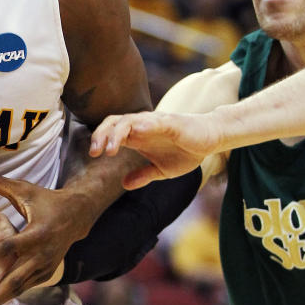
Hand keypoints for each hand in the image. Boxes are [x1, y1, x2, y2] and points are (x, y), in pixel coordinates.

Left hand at [0, 166, 74, 304]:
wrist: (77, 215)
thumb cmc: (45, 200)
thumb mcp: (22, 190)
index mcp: (35, 233)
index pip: (9, 247)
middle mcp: (42, 254)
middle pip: (14, 279)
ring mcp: (47, 266)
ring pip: (20, 288)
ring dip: (0, 301)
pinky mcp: (48, 273)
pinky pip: (27, 287)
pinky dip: (11, 297)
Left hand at [89, 111, 215, 187]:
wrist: (211, 140)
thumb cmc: (186, 150)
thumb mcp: (162, 170)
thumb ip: (143, 175)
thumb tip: (124, 184)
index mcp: (137, 136)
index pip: (111, 132)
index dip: (99, 140)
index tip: (92, 155)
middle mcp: (142, 126)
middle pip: (113, 122)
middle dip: (101, 135)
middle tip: (94, 152)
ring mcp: (156, 122)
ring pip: (129, 120)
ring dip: (117, 134)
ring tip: (110, 150)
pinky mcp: (172, 123)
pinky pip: (156, 121)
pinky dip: (145, 125)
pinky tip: (137, 130)